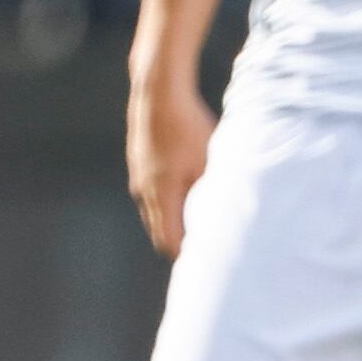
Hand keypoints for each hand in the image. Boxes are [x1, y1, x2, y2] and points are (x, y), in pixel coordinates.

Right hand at [127, 77, 214, 257]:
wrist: (158, 95)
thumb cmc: (188, 127)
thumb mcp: (208, 162)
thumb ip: (211, 193)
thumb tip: (222, 219)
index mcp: (162, 195)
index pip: (169, 241)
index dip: (187, 256)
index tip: (206, 265)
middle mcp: (144, 192)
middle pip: (160, 232)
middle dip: (179, 245)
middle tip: (204, 255)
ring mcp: (138, 179)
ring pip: (154, 215)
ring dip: (173, 225)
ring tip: (197, 231)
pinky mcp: (139, 167)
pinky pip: (151, 198)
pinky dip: (166, 207)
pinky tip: (185, 203)